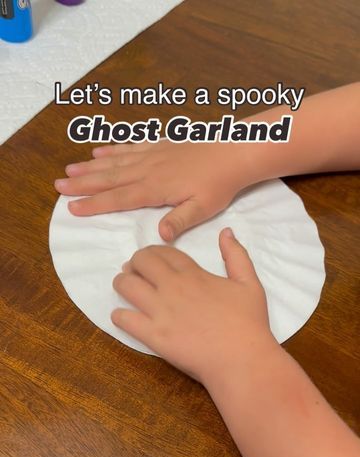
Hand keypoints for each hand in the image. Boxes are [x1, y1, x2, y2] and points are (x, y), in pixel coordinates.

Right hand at [54, 140, 253, 241]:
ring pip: (114, 162)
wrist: (234, 151)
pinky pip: (130, 147)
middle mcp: (148, 170)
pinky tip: (99, 151)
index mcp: (155, 189)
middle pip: (108, 178)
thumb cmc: (219, 184)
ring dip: (90, 167)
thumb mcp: (202, 209)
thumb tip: (160, 237)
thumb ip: (179, 221)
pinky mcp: (159, 145)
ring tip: (69, 169)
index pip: (118, 199)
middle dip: (82, 184)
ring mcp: (152, 155)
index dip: (94, 204)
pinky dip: (112, 150)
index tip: (73, 208)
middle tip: (58, 186)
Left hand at [111, 227, 276, 383]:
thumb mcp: (250, 284)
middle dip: (134, 263)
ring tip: (124, 288)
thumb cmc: (249, 324)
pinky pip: (124, 319)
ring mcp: (160, 312)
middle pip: (140, 262)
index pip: (163, 252)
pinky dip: (119, 315)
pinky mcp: (153, 336)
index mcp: (193, 274)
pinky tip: (122, 316)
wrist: (242, 360)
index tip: (151, 259)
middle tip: (134, 272)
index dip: (153, 252)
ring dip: (121, 283)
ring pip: (126, 286)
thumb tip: (226, 232)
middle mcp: (173, 288)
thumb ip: (237, 256)